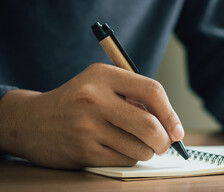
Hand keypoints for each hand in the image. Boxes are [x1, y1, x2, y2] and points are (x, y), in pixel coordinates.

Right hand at [0, 63, 183, 168]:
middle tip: (164, 144)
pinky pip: (123, 160)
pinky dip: (128, 158)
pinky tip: (116, 149)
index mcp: (103, 76)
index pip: (152, 91)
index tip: (177, 129)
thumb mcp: (101, 83)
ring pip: (139, 148)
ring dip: (145, 151)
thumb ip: (134, 95)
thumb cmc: (77, 101)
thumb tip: (170, 123)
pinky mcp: (83, 150)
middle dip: (164, 140)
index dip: (171, 113)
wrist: (33, 121)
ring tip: (134, 143)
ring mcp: (87, 126)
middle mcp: (94, 99)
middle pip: (149, 125)